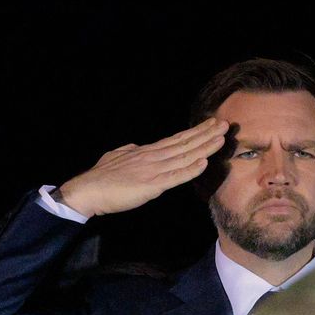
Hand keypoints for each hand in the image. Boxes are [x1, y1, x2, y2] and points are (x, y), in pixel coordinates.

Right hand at [57, 117, 229, 217]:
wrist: (89, 190)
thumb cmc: (102, 177)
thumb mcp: (118, 157)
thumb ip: (130, 152)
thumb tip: (137, 147)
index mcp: (148, 152)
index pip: (177, 139)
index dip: (196, 132)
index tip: (211, 125)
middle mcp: (154, 156)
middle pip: (185, 143)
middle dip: (206, 134)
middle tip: (225, 124)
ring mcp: (154, 169)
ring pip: (184, 157)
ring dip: (204, 148)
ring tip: (221, 138)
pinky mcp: (152, 185)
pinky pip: (175, 177)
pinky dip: (191, 170)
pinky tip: (204, 163)